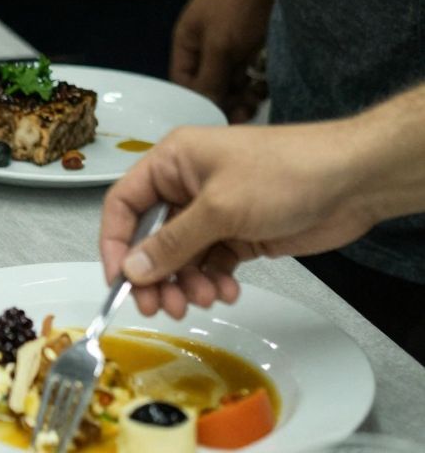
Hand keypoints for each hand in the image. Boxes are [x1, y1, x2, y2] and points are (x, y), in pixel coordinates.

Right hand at [101, 123, 375, 319]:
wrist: (353, 179)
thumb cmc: (284, 174)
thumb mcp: (220, 209)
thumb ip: (172, 244)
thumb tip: (131, 270)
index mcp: (172, 162)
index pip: (124, 204)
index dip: (116, 243)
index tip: (120, 282)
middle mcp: (186, 185)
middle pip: (151, 236)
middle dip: (156, 273)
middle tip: (161, 307)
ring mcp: (214, 210)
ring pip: (181, 256)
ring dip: (187, 282)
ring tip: (203, 299)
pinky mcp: (239, 233)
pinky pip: (211, 263)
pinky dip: (214, 280)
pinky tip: (227, 291)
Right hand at [170, 0, 271, 122]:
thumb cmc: (236, 5)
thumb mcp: (221, 46)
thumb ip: (210, 79)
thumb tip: (203, 109)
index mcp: (186, 45)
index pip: (184, 85)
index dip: (199, 102)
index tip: (221, 117)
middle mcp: (202, 47)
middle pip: (208, 85)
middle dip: (225, 100)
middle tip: (245, 112)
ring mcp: (225, 44)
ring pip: (229, 80)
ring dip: (241, 93)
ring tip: (257, 98)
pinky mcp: (248, 43)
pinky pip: (246, 70)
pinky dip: (254, 80)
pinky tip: (264, 84)